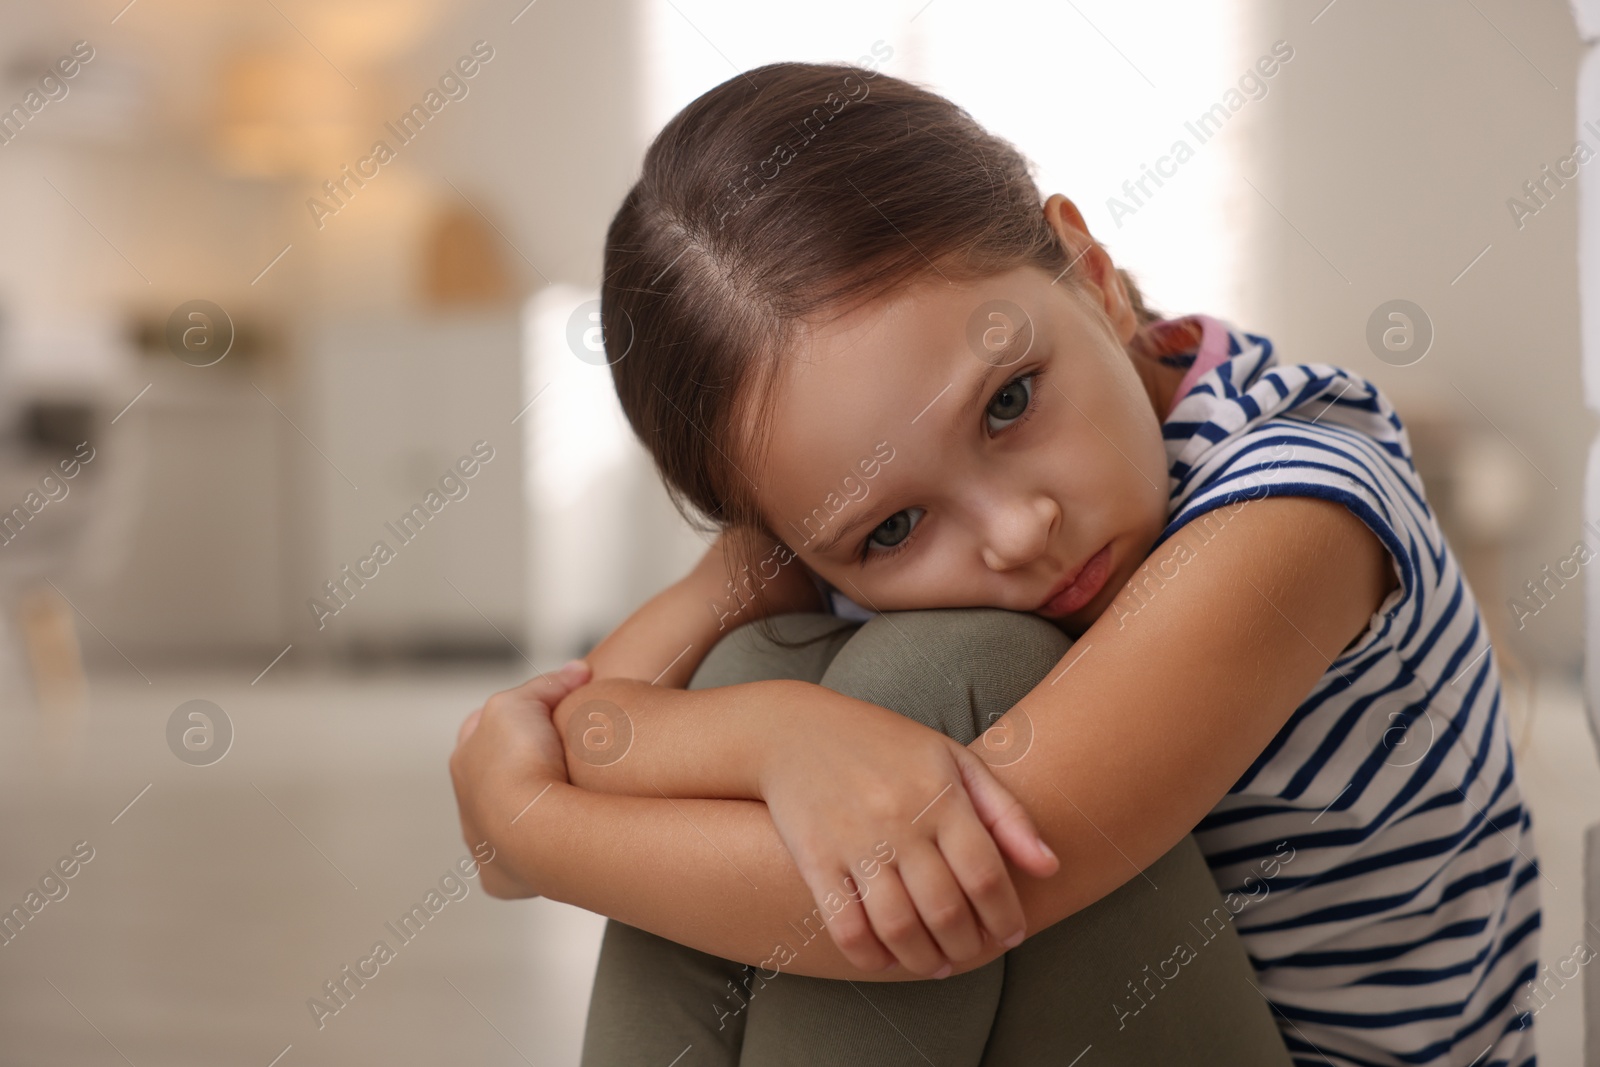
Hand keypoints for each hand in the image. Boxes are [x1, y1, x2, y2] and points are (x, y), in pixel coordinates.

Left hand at [450, 659, 592, 898]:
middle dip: (519, 770)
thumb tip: (578, 671)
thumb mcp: (527, 702)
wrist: (529, 827)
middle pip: (494, 779)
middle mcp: (467, 802)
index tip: (552, 715)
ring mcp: (480, 842)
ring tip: (567, 808)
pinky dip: (531, 857)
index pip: (483, 729)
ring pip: (504, 823)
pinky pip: (514, 866)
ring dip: (528, 816)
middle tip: (562, 763)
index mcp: (466, 758)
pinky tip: (558, 848)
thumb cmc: (520, 761)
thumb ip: (550, 684)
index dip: (518, 718)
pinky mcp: (498, 877)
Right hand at [756, 685, 1058, 977]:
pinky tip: (885, 958)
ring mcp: (855, 842)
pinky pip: (846, 925)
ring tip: (936, 964)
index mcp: (941, 795)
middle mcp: (900, 820)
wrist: (796, 729)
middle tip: (972, 953)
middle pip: (946, 909)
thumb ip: (1006, 812)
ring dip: (924, 960)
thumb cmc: (886, 745)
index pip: (985, 875)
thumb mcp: (953, 760)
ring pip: (899, 927)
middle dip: (967, 945)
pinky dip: (869, 955)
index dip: (1005, 916)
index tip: (1011, 935)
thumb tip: (1050, 867)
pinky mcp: (815, 859)